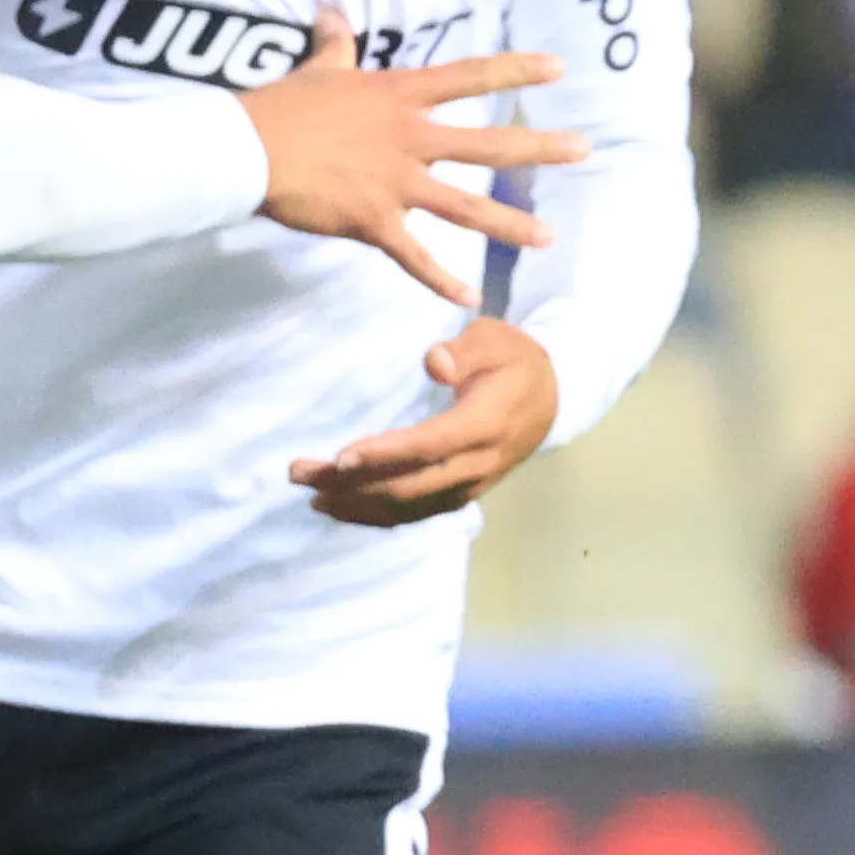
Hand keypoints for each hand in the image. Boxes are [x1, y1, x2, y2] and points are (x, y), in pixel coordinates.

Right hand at [242, 13, 588, 301]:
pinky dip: (441, 279)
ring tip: (549, 237)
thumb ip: (335, 45)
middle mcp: (408, 137)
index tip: (560, 69)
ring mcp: (394, 181)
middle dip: (539, 148)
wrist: (244, 149)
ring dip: (509, 223)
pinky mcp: (372, 220)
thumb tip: (333, 14)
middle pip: (487, 142)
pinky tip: (469, 297)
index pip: (470, 77)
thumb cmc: (279, 107)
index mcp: (399, 96)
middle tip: (585, 149)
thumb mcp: (316, 69)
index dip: (516, 71)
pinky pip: (415, 255)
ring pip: (465, 205)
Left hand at [290, 313, 560, 525]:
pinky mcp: (459, 496)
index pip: (430, 446)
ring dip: (354, 504)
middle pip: (409, 485)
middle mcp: (477, 465)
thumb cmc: (515, 361)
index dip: (386, 454)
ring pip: (407, 508)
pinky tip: (337, 507)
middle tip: (301, 471)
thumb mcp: (496, 339)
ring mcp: (468, 487)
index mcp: (485, 424)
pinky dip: (372, 516)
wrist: (553, 399)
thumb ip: (464, 349)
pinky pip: (413, 515)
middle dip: (352, 483)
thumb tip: (432, 363)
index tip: (340, 457)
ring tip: (308, 491)